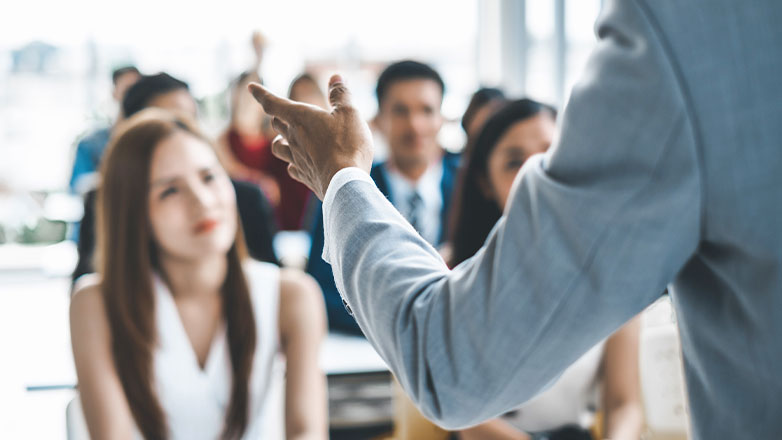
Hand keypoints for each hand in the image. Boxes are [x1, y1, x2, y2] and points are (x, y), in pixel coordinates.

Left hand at [248, 75, 373, 199]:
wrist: (345, 183)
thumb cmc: (348, 145)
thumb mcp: (349, 113)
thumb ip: (341, 94)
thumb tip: (336, 77)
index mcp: (300, 118)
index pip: (273, 103)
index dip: (261, 94)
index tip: (250, 87)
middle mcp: (294, 138)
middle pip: (277, 124)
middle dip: (278, 115)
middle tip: (281, 112)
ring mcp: (297, 159)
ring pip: (278, 147)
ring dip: (280, 140)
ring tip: (285, 139)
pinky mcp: (305, 176)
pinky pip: (291, 167)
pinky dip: (293, 162)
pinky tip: (298, 163)